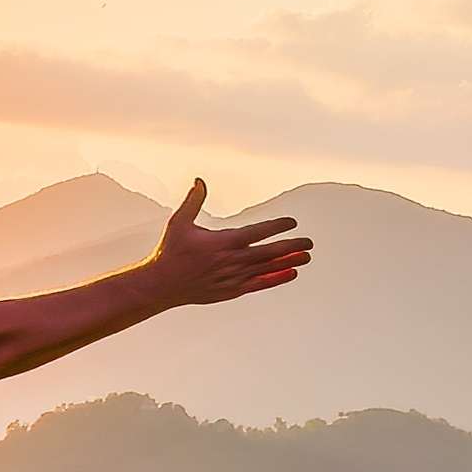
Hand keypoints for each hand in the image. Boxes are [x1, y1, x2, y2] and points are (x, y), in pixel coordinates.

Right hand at [153, 177, 313, 305]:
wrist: (161, 284)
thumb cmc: (170, 251)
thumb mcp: (179, 222)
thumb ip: (193, 201)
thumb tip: (200, 180)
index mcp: (222, 242)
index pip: (257, 233)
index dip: (276, 227)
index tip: (292, 222)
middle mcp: (231, 260)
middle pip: (268, 252)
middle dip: (290, 246)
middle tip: (309, 241)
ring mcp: (232, 277)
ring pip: (267, 269)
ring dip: (288, 262)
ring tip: (306, 257)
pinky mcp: (231, 290)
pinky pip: (259, 284)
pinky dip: (276, 279)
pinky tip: (291, 273)